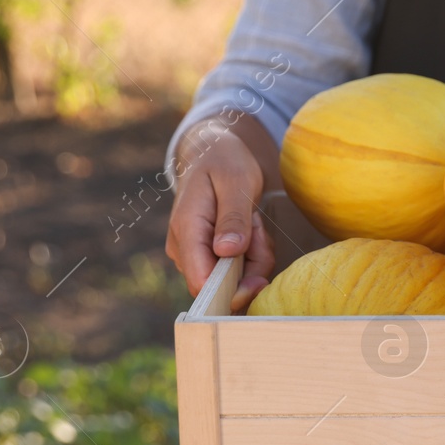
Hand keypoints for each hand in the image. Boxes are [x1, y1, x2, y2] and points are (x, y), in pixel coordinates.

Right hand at [165, 115, 275, 311]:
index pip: (200, 282)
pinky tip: (250, 227)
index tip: (261, 278)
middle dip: (252, 264)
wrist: (213, 154)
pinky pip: (237, 268)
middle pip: (223, 284)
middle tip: (257, 227)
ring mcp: (193, 254)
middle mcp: (183, 248)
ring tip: (252, 220)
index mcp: (186, 229)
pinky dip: (252, 252)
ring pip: (234, 277)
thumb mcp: (236, 182)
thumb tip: (227, 251)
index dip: (232, 290)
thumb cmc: (224, 163)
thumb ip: (233, 218)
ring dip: (255, 255)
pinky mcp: (206, 256)